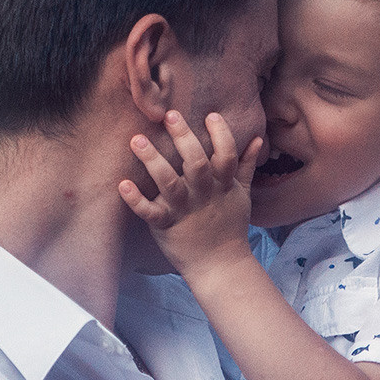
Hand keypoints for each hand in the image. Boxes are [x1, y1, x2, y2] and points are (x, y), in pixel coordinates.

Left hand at [117, 110, 263, 276]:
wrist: (220, 265)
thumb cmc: (229, 225)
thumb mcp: (241, 194)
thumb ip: (246, 165)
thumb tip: (256, 138)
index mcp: (221, 185)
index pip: (226, 156)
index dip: (221, 135)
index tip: (211, 115)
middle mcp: (203, 195)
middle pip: (195, 163)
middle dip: (183, 138)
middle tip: (170, 115)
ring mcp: (183, 210)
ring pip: (168, 183)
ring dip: (153, 161)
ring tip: (137, 140)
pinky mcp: (166, 225)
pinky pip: (149, 212)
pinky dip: (136, 200)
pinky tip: (123, 184)